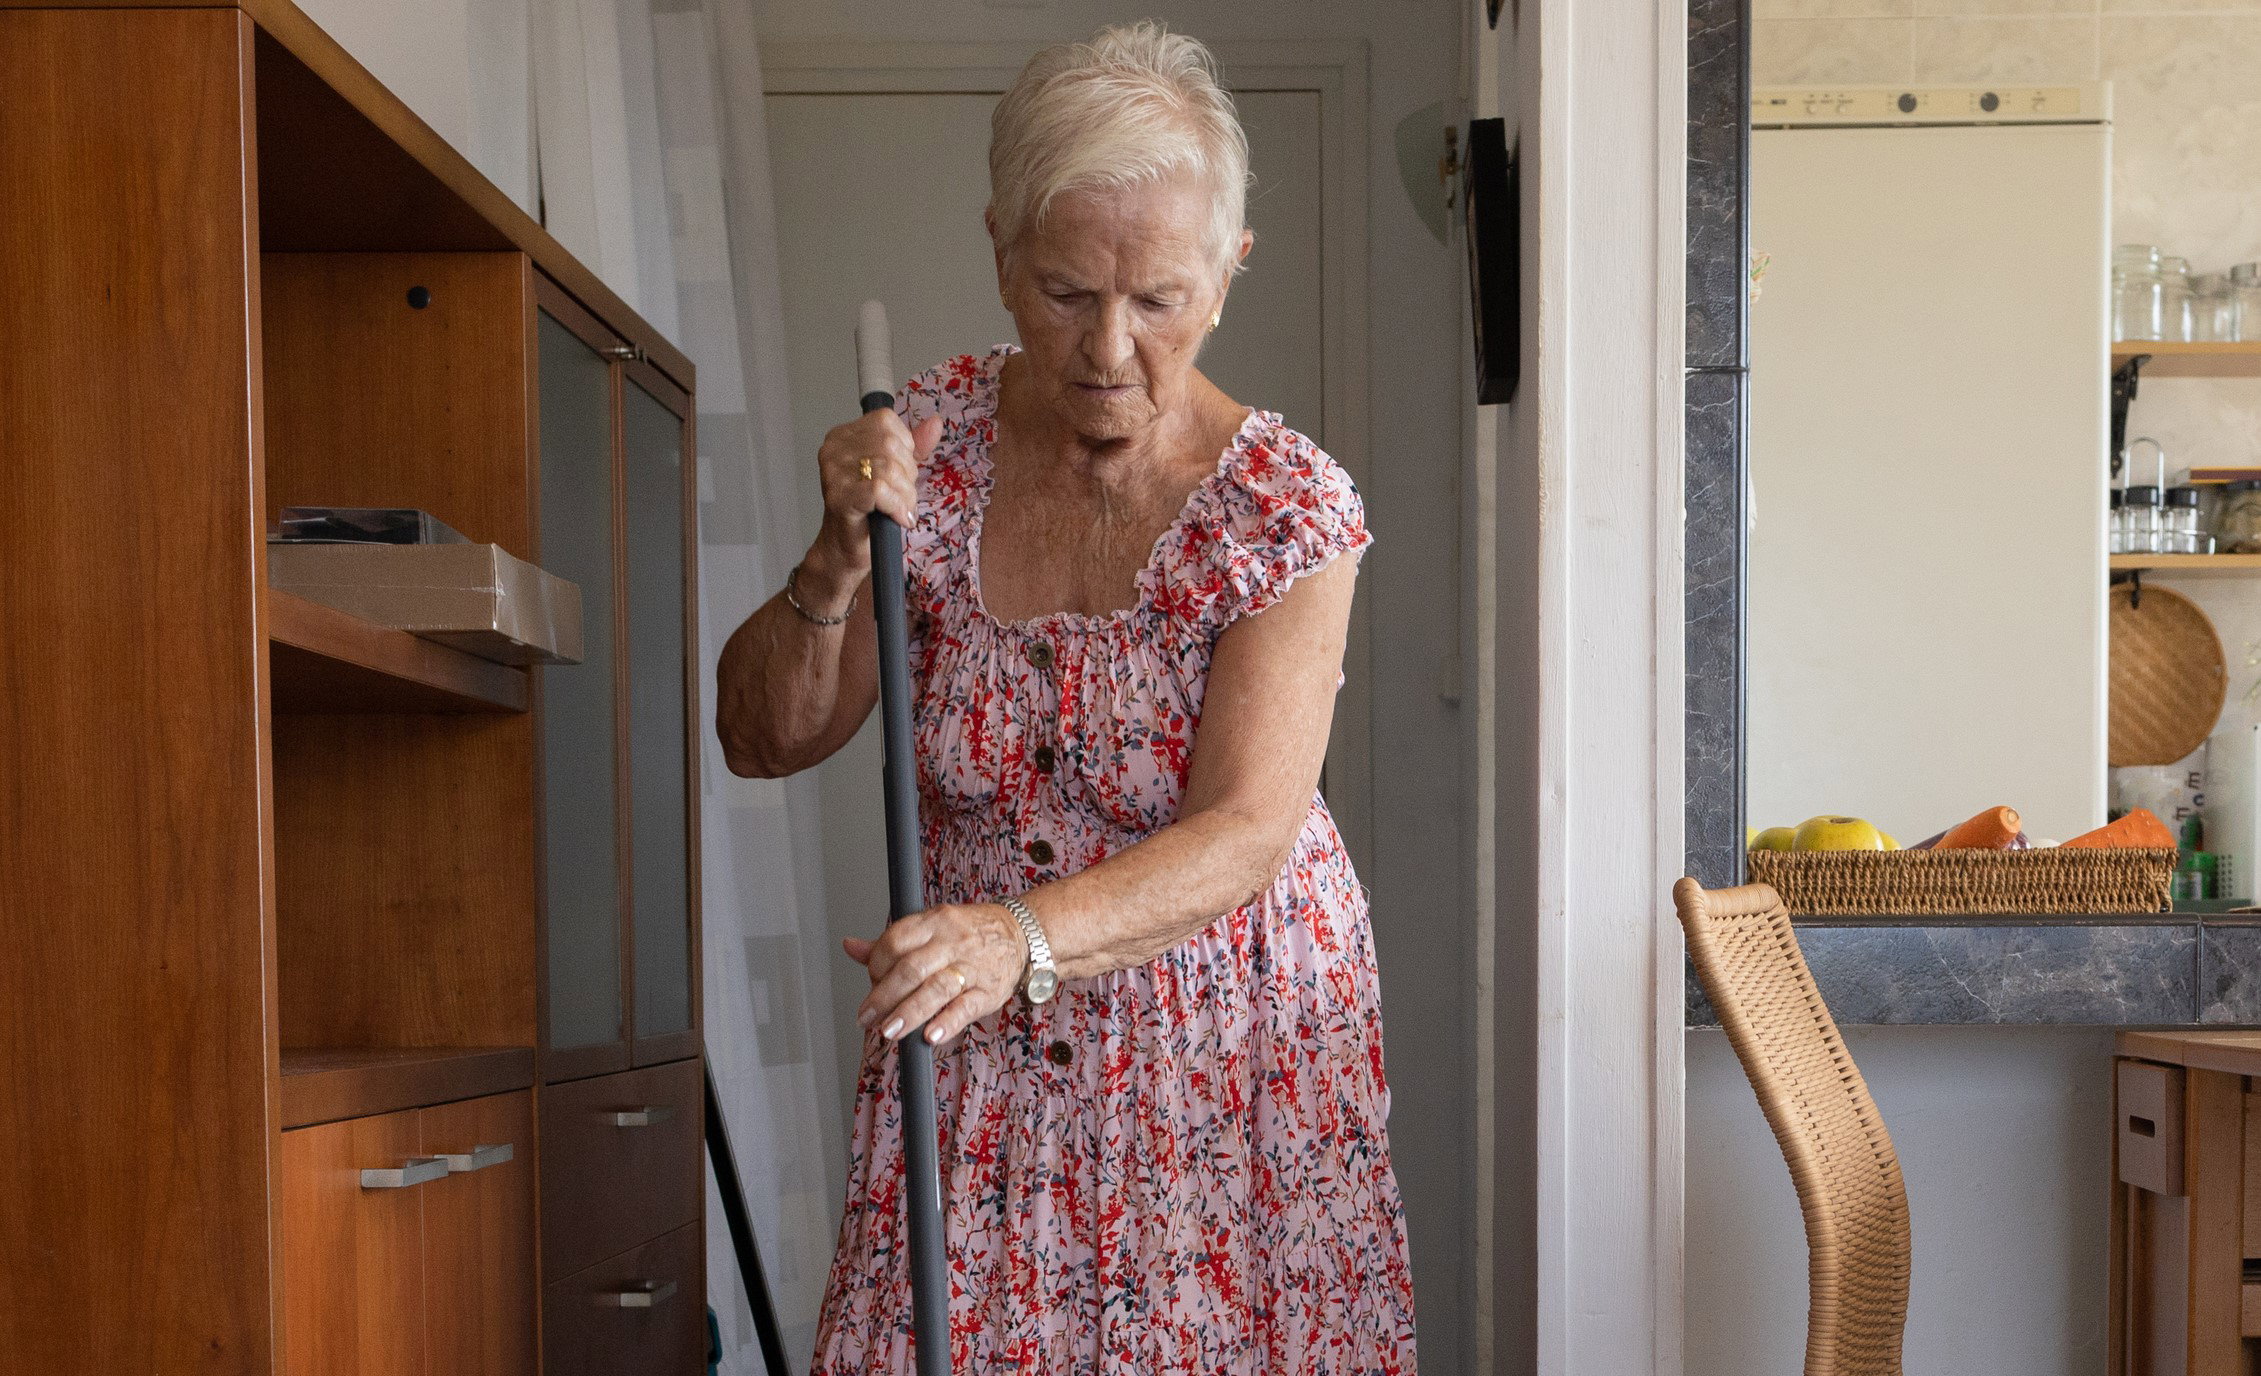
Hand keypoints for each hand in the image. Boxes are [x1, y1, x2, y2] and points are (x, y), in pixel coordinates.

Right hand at [800, 410, 941, 602]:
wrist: (848, 549)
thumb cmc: (870, 511)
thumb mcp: (897, 471)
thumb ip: (914, 446)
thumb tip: (935, 422)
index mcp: (844, 435)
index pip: (886, 420)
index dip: (904, 449)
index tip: (897, 473)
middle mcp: (834, 449)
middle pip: (890, 445)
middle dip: (907, 475)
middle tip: (899, 497)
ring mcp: (834, 473)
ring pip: (889, 468)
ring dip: (904, 495)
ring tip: (897, 510)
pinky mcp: (839, 497)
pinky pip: (880, 490)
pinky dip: (896, 506)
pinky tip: (896, 517)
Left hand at [845, 902, 1028, 1046]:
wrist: (1022, 933)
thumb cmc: (970, 932)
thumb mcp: (931, 927)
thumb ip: (890, 942)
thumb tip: (851, 947)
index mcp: (933, 922)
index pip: (895, 942)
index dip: (876, 966)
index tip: (870, 984)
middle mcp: (951, 942)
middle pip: (911, 968)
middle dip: (885, 996)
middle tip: (867, 1018)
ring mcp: (972, 967)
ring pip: (936, 988)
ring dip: (910, 1012)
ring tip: (890, 1032)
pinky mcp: (989, 991)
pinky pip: (966, 1007)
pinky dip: (948, 1022)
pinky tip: (931, 1036)